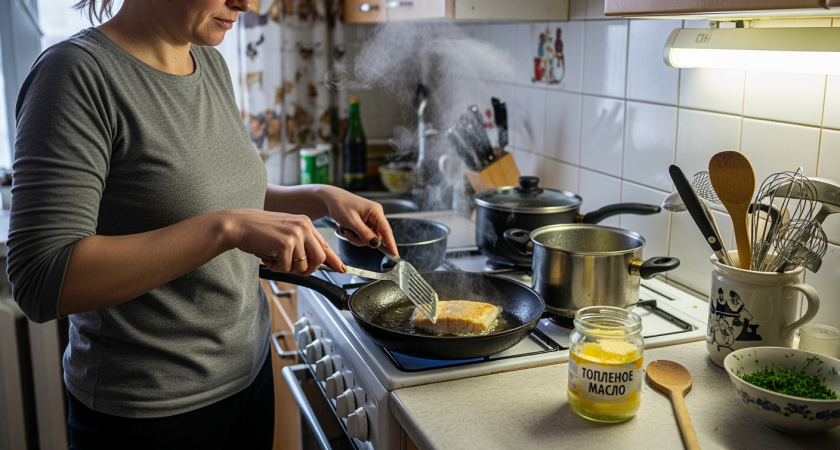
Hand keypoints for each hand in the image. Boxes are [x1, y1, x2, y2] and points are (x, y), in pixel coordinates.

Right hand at [229, 209, 343, 275]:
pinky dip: (276, 267)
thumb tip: (313, 262)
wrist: (239, 225)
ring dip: (287, 268)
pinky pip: (287, 267)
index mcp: (305, 223)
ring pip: (302, 266)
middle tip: (292, 268)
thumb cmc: (259, 229)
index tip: (341, 268)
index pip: (325, 244)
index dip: (334, 260)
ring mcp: (295, 235)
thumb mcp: (286, 231)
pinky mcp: (285, 245)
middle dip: (308, 269)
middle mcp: (303, 227)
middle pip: (319, 259)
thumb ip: (301, 242)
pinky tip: (268, 256)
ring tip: (274, 257)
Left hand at [321, 188, 398, 255]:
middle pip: (376, 237)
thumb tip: (376, 244)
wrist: (330, 199)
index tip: (395, 256)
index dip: (391, 244)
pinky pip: (364, 235)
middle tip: (350, 234)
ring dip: (356, 238)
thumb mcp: (351, 222)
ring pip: (369, 238)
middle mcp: (375, 215)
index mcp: (376, 211)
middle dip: (362, 239)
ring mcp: (370, 219)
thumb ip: (365, 234)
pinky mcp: (365, 222)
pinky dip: (355, 235)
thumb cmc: (339, 205)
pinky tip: (347, 228)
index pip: (386, 231)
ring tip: (347, 229)